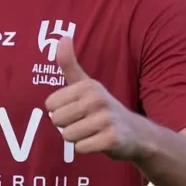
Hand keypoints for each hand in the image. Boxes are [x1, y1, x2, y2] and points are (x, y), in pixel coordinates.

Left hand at [45, 36, 145, 161]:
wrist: (135, 132)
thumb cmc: (103, 108)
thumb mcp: (86, 84)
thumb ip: (70, 64)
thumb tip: (62, 37)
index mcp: (87, 86)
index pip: (50, 105)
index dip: (60, 110)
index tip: (77, 109)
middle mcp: (97, 99)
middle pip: (57, 121)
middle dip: (67, 126)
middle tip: (85, 122)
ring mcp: (106, 120)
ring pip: (67, 136)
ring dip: (77, 138)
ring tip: (92, 131)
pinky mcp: (111, 139)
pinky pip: (80, 148)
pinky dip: (87, 148)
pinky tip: (99, 141)